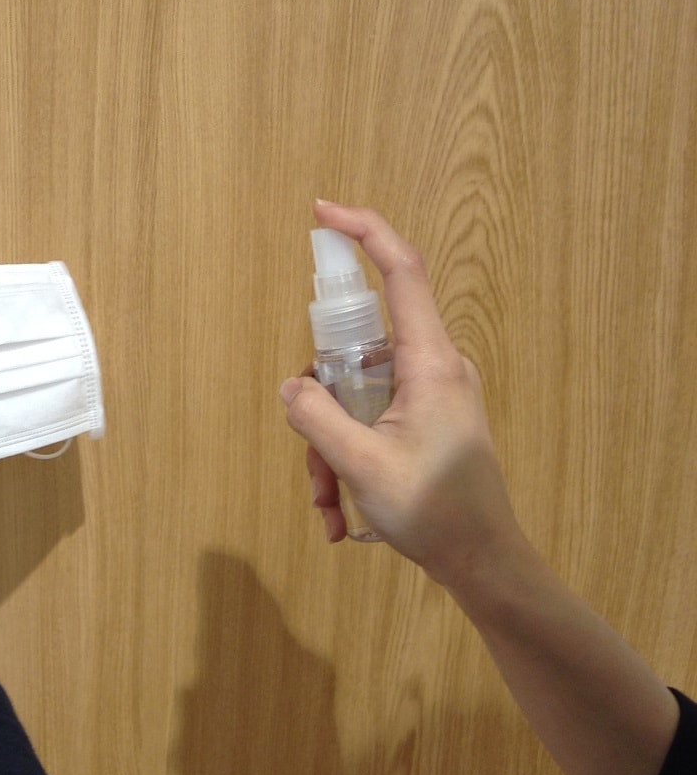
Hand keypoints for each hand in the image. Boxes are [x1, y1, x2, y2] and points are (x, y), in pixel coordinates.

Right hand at [281, 202, 521, 586]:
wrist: (484, 562)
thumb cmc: (435, 511)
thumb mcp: (362, 465)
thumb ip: (317, 418)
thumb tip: (289, 386)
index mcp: (430, 361)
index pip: (401, 271)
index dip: (364, 231)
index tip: (322, 213)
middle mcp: (433, 368)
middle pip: (356, 352)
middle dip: (320, 409)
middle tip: (316, 465)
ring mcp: (430, 397)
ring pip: (355, 397)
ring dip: (330, 451)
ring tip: (330, 507)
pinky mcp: (425, 423)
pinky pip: (370, 422)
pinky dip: (347, 461)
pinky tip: (343, 515)